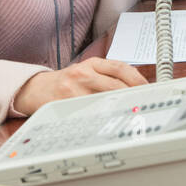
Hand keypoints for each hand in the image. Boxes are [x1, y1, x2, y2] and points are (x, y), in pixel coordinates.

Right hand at [12, 57, 148, 117]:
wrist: (36, 89)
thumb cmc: (67, 82)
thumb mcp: (87, 70)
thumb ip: (109, 76)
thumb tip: (138, 88)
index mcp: (91, 64)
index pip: (120, 67)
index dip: (138, 78)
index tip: (150, 89)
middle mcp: (83, 73)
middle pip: (115, 84)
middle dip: (134, 95)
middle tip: (146, 104)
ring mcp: (73, 90)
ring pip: (104, 99)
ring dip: (121, 107)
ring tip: (133, 114)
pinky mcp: (65, 105)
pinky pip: (88, 113)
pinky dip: (103, 117)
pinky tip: (111, 121)